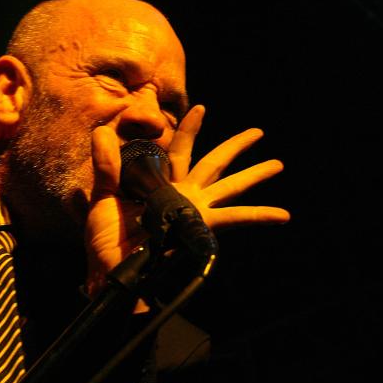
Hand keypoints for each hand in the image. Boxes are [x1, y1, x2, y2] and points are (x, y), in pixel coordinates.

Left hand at [84, 105, 289, 297]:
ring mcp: (193, 212)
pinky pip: (233, 218)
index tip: (202, 109)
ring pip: (229, 187)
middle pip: (214, 163)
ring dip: (255, 175)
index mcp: (160, 184)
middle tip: (258, 132)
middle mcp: (182, 195)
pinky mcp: (199, 229)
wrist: (114, 273)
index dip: (190, 130)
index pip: (179, 150)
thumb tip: (101, 132)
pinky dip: (259, 215)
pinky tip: (281, 214)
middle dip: (236, 147)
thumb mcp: (103, 198)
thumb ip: (106, 167)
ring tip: (278, 164)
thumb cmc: (106, 240)